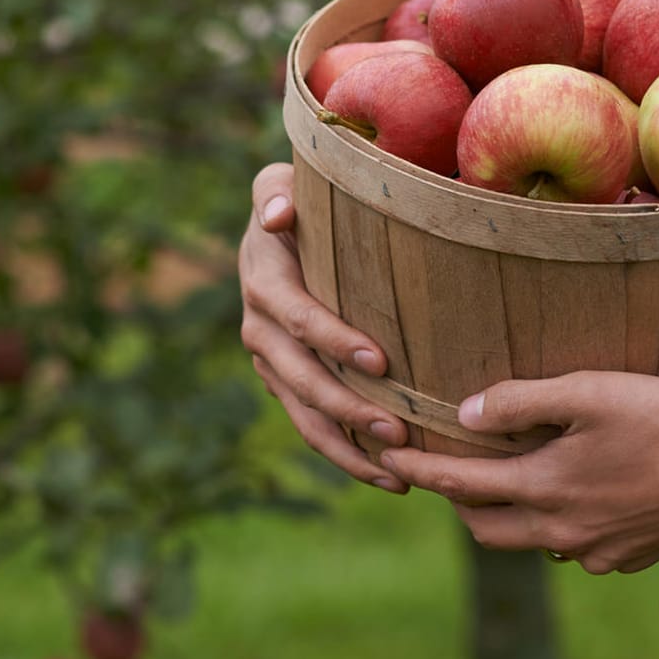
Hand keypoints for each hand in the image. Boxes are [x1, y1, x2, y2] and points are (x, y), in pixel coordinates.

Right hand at [238, 163, 410, 491]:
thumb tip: (276, 216)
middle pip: (302, 380)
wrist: (278, 225)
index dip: (336, 341)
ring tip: (398, 475)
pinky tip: (390, 477)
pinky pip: (312, 426)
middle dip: (349, 410)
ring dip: (349, 449)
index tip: (380, 361)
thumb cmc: (298, 199)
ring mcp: (271, 363)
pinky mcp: (285, 384)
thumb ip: (274, 192)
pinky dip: (347, 454)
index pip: (300, 318)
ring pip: (305, 416)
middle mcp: (259, 328)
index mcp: (264, 281)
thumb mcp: (280, 182)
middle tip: (399, 433)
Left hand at [378, 371, 658, 572]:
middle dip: (458, 502)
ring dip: (511, 514)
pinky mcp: (626, 557)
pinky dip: (559, 523)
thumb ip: (521, 402)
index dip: (419, 471)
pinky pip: (574, 546)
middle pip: (485, 527)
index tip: (388, 460)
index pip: (459, 485)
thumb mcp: (588, 392)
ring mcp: (595, 551)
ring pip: (530, 540)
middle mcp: (561, 531)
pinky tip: (579, 494)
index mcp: (545, 488)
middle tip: (450, 471)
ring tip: (515, 477)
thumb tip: (467, 414)